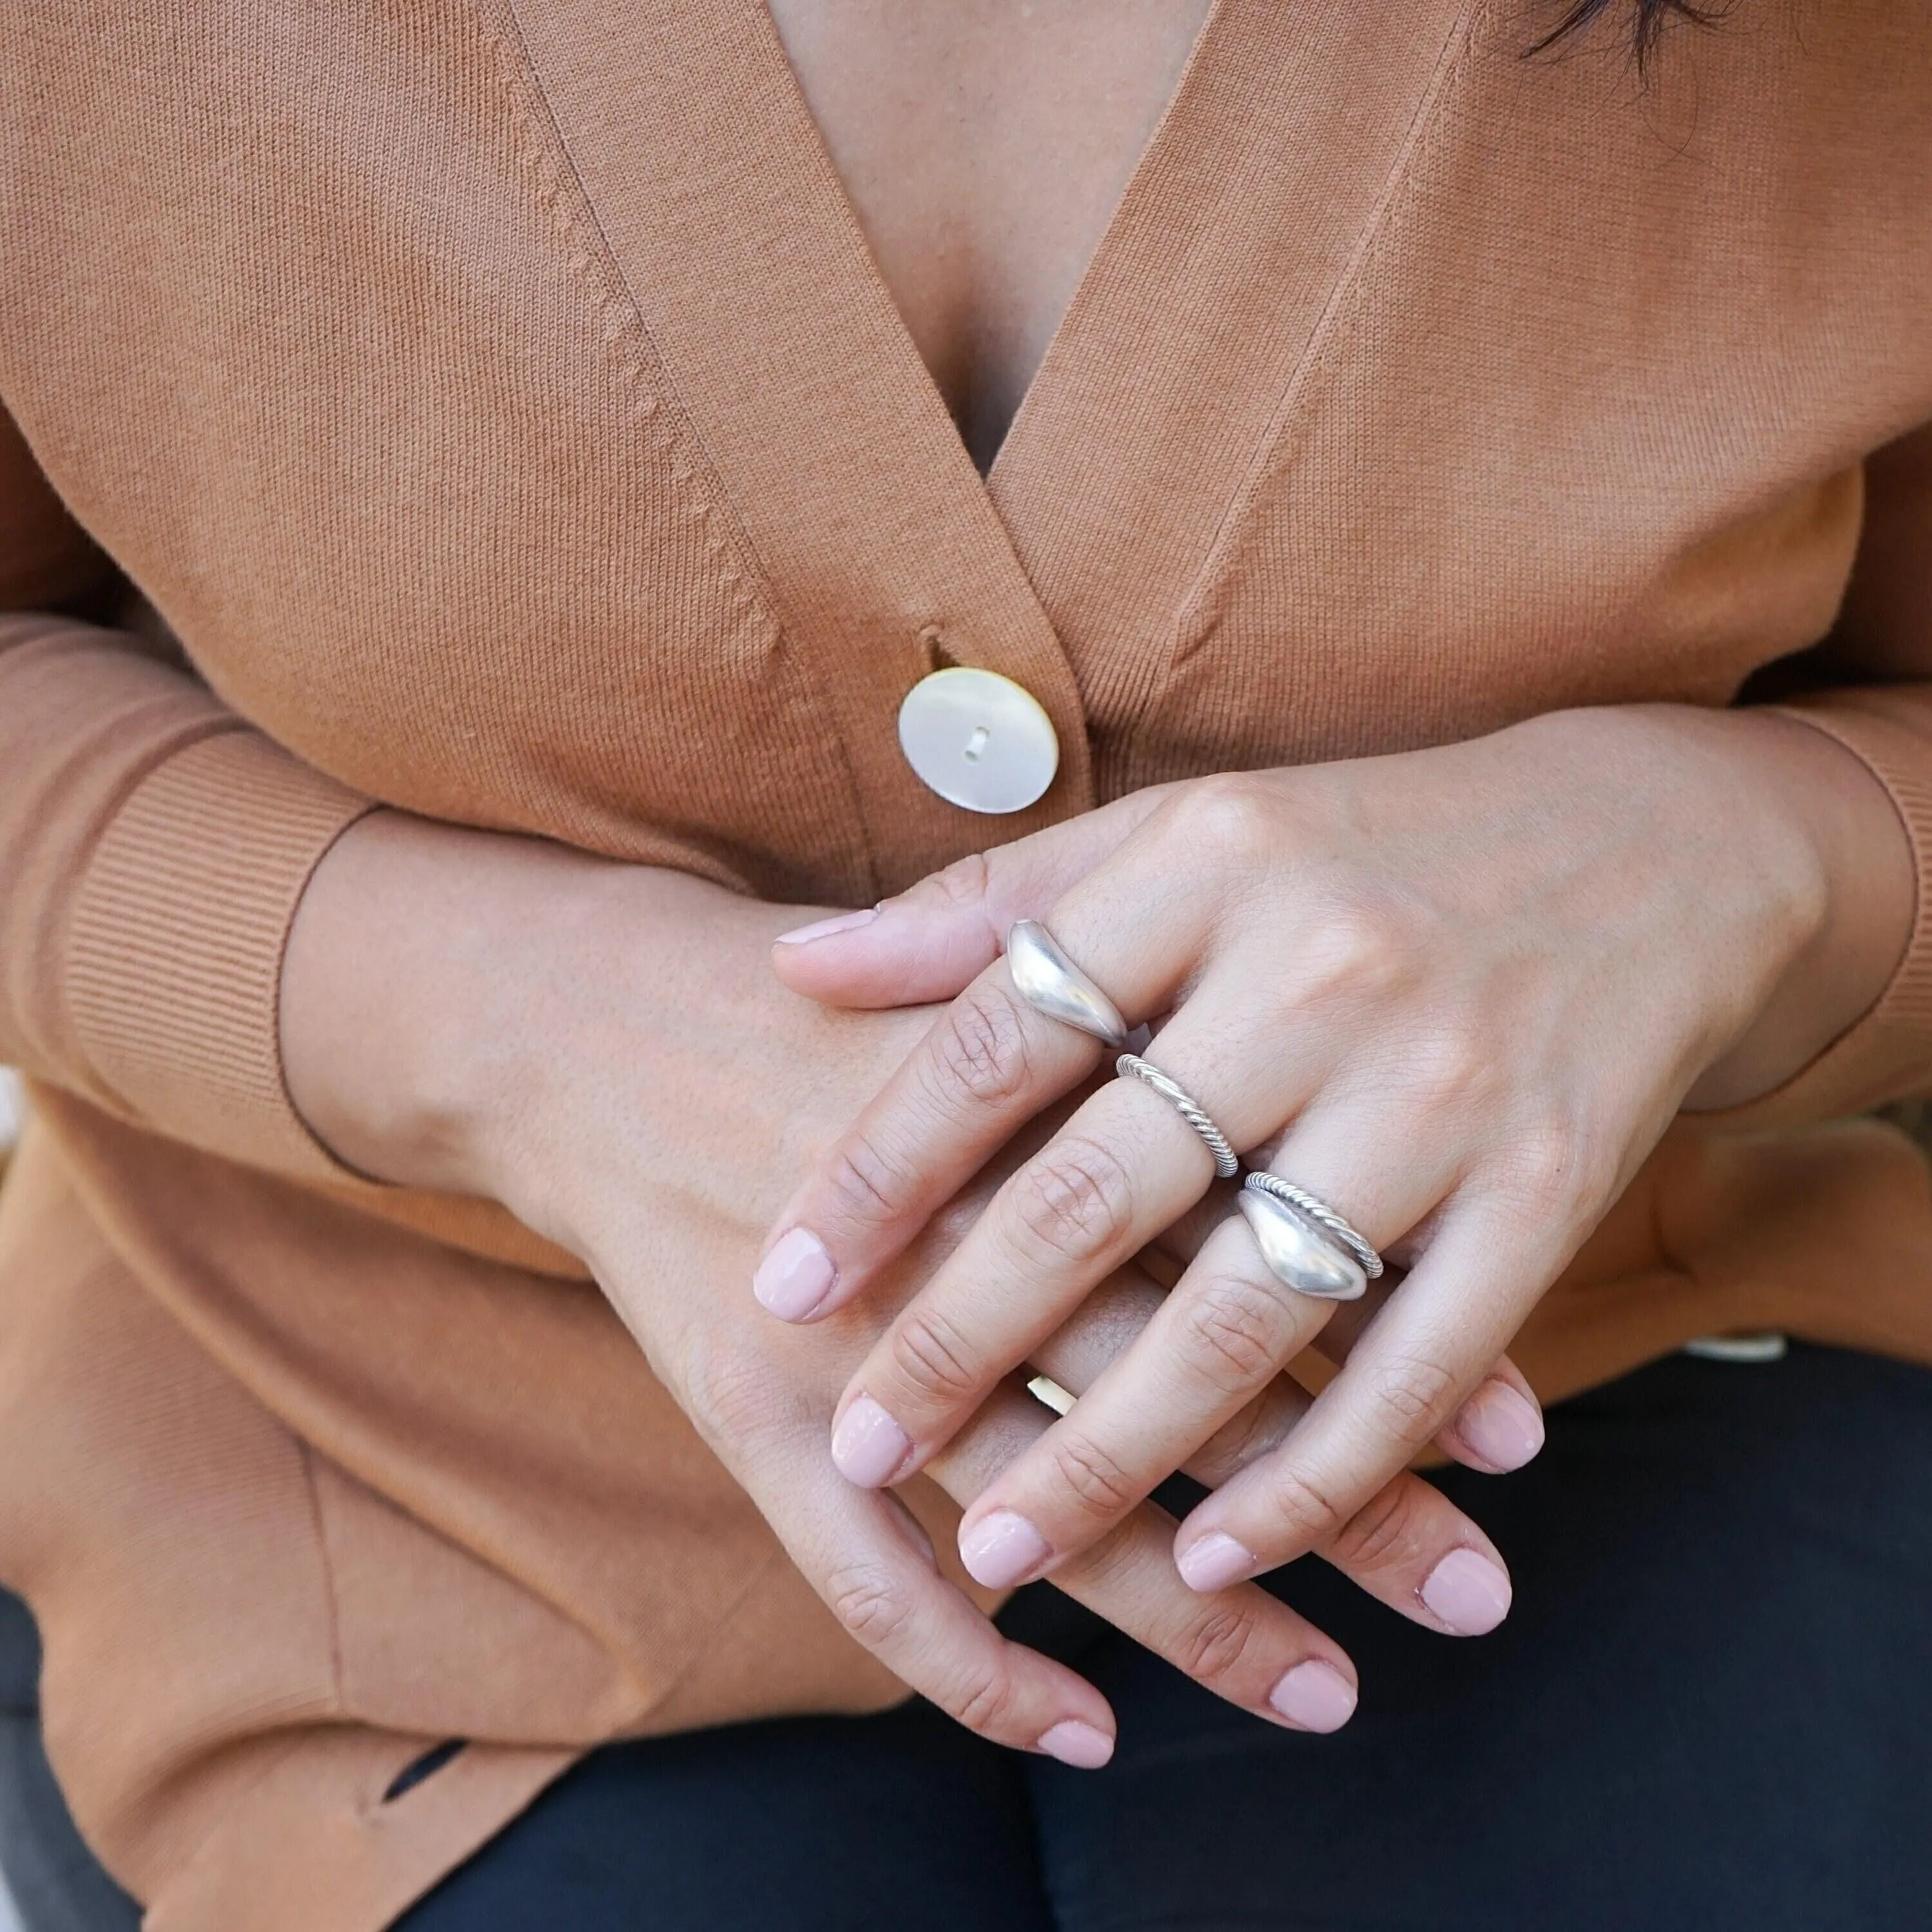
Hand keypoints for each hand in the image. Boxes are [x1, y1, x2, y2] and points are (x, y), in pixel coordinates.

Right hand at [277, 816, 1504, 1755]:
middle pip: (1180, 1393)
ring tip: (1330, 1697)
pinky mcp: (748, 1420)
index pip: (1246, 1250)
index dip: (1382, 1346)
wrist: (607, 1032)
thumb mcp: (990, 988)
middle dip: (1339, 1503)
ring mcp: (845, 1342)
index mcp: (1032, 1117)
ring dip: (1194, 1619)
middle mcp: (952, 1237)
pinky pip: (872, 1585)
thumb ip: (1146, 1042)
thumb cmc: (830, 1012)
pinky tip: (1079, 1737)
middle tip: (1477, 1593)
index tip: (1514, 1437)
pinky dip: (976, 1673)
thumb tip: (1350, 1129)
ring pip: (1051, 1511)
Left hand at [763, 704, 1908, 1597]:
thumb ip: (990, 910)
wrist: (1645, 848)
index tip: (783, 1291)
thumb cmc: (1360, 854)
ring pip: (1249, 1311)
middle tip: (863, 1452)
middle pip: (1102, 1192)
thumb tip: (798, 965)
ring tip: (1003, 1549)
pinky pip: (1416, 1364)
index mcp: (1204, 869)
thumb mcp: (1179, 839)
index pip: (999, 1041)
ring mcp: (1443, 1086)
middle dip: (962, 1342)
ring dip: (1116, 1452)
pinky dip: (1316, 1479)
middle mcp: (1319, 972)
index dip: (875, 1177)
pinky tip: (1219, 1556)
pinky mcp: (1553, 1186)